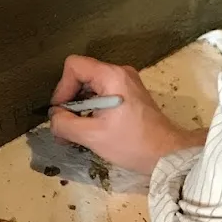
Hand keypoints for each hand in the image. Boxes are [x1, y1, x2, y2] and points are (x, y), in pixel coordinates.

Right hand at [49, 55, 204, 175]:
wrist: (168, 154)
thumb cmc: (132, 143)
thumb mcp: (93, 136)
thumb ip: (65, 124)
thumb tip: (53, 117)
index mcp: (111, 76)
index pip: (74, 66)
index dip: (62, 88)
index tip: (61, 112)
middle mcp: (119, 73)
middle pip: (81, 76)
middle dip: (69, 101)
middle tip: (64, 127)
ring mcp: (126, 82)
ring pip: (91, 87)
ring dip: (80, 108)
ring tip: (75, 132)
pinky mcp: (130, 95)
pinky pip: (102, 95)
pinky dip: (92, 110)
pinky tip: (91, 129)